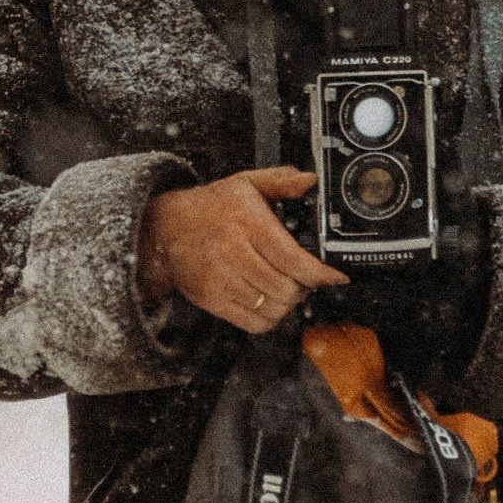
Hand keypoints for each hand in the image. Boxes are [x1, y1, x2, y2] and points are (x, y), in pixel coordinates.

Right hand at [140, 168, 351, 335]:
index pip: (292, 259)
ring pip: (272, 308)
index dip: (319, 274)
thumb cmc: (211, 207)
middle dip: (305, 288)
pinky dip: (270, 318)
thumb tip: (309, 181)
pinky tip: (270, 302)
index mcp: (246, 223)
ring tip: (288, 289)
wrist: (166, 228)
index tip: (336, 276)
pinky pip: (253, 322)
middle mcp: (232, 252)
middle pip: (285, 288)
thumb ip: (280, 180)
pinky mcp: (211, 299)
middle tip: (307, 279)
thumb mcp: (246, 183)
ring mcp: (220, 279)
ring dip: (288, 303)